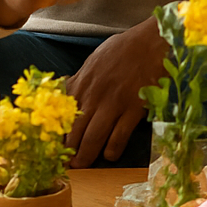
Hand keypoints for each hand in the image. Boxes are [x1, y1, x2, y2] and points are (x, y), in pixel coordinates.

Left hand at [65, 16, 165, 166]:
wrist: (151, 41)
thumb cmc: (124, 48)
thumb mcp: (94, 60)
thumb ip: (80, 80)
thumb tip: (67, 93)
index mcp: (82, 82)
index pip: (63, 114)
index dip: (58, 133)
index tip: (55, 145)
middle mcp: (94, 94)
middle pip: (75, 130)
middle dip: (69, 150)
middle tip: (67, 164)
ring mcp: (114, 102)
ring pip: (94, 136)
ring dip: (87, 155)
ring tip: (83, 166)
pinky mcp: (134, 107)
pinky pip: (120, 135)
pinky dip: (113, 148)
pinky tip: (110, 155)